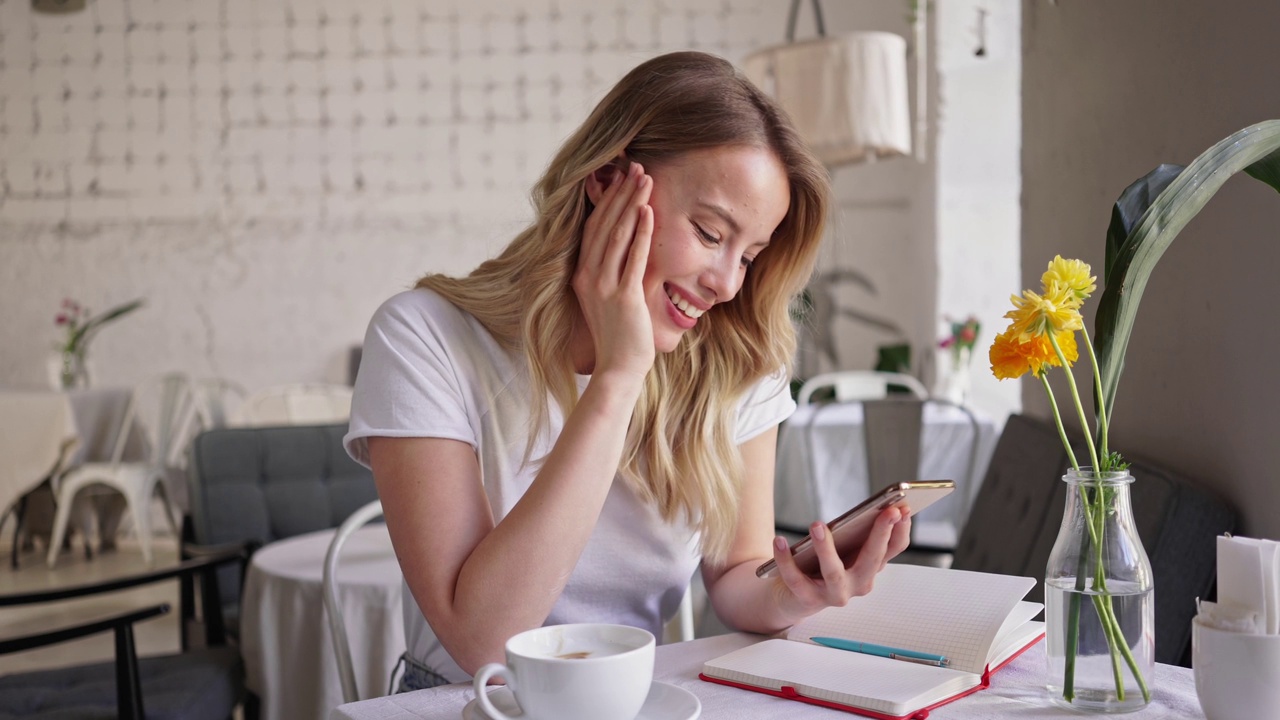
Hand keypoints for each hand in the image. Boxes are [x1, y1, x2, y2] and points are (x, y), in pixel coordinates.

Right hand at [572, 162, 655, 379]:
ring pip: (617, 236)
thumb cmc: (619, 335)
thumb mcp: (607, 298)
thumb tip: (624, 246)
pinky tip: (649, 212)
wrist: (619, 368)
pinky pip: (633, 258)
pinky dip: (641, 233)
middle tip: (635, 167)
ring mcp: (605, 287)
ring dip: (631, 205)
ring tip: (644, 179)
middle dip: (620, 194)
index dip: (606, 201)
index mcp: (582, 275)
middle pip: (603, 225)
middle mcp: (589, 277)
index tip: (619, 178)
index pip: (593, 229)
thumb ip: (610, 272)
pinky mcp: (624, 297)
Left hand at [770, 506, 912, 618]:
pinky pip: (795, 579)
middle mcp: (858, 584)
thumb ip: (859, 532)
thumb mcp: (845, 547)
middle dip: (880, 535)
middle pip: (872, 560)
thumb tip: (874, 507)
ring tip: (817, 524)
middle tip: (886, 511)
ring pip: (833, 572)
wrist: (792, 596)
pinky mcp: (808, 599)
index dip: (901, 530)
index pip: (893, 549)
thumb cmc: (822, 565)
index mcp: (870, 567)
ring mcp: (835, 594)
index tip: (904, 508)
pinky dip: (785, 560)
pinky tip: (779, 540)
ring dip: (826, 548)